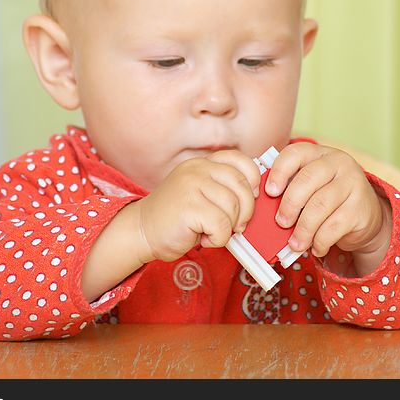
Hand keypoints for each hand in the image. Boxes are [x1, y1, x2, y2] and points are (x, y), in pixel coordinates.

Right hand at [132, 150, 261, 262]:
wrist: (141, 231)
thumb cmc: (176, 218)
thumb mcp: (201, 193)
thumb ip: (224, 189)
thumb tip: (258, 196)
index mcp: (203, 163)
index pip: (241, 160)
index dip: (252, 181)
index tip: (249, 198)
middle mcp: (197, 169)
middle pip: (243, 186)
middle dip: (246, 211)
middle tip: (234, 225)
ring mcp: (192, 185)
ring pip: (234, 207)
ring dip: (228, 228)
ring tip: (210, 231)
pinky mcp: (189, 206)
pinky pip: (222, 225)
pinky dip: (218, 238)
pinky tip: (202, 237)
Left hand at [265, 143, 391, 273]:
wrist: (365, 215)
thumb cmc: (328, 199)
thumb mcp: (310, 186)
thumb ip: (290, 188)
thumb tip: (264, 206)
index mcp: (319, 153)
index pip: (295, 154)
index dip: (279, 172)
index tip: (270, 192)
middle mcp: (339, 163)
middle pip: (306, 180)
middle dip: (289, 205)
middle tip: (281, 223)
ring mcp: (353, 183)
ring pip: (319, 206)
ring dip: (303, 229)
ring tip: (295, 243)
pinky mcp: (360, 208)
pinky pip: (333, 226)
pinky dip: (320, 241)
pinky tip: (316, 247)